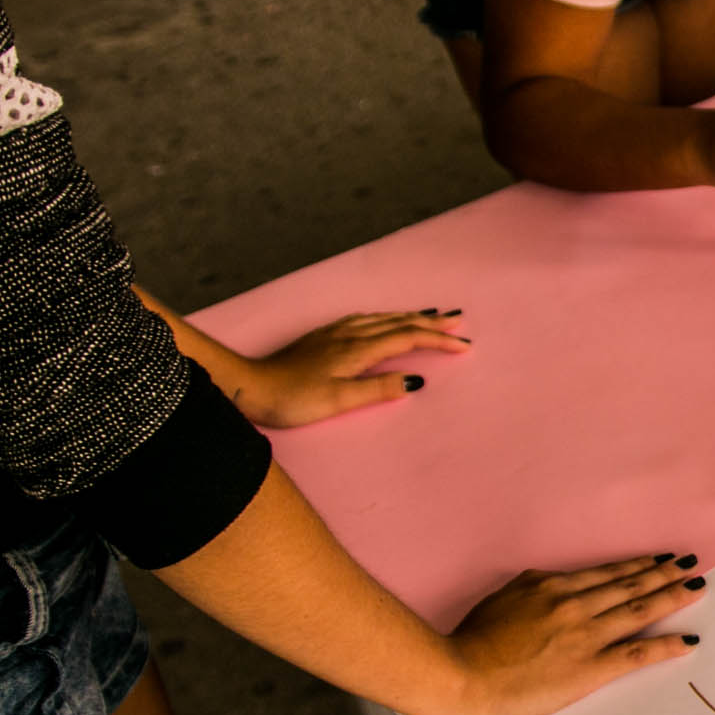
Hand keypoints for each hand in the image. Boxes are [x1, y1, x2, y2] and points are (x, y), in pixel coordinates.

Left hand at [235, 309, 470, 427]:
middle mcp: (350, 334)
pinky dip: (386, 317)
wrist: (250, 385)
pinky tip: (385, 319)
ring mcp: (335, 333)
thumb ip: (377, 389)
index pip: (407, 339)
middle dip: (431, 323)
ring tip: (431, 315)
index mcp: (358, 349)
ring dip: (410, 316)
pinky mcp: (323, 336)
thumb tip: (413, 381)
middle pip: (399, 323)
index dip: (437, 341)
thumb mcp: (338, 400)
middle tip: (459, 321)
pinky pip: (365, 319)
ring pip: (382, 318)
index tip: (463, 346)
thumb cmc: (293, 399)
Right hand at [446, 553, 706, 714]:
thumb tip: (542, 586)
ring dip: (671, 597)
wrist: (460, 677)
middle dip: (662, 574)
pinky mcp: (590, 667)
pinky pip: (636, 652)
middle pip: (628, 584)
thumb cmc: (468, 646)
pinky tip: (688, 641)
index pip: (603, 574)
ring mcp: (584, 634)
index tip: (656, 560)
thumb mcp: (498, 602)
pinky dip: (666, 645)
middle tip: (687, 564)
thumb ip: (526, 592)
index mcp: (548, 586)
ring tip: (695, 588)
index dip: (634, 566)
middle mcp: (573, 603)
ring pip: (638, 608)